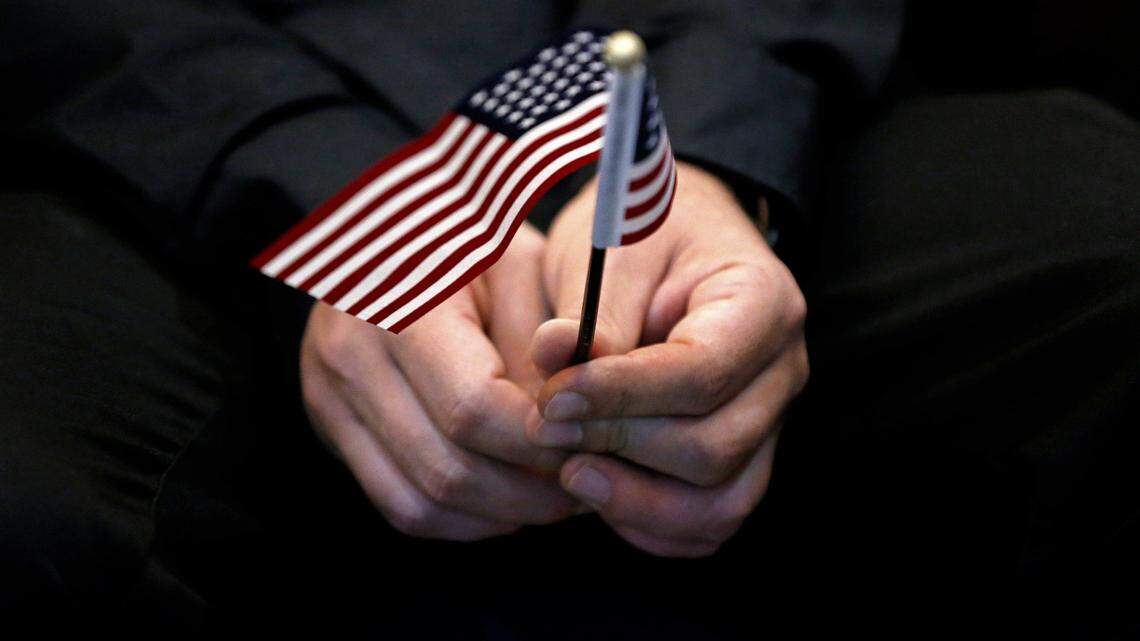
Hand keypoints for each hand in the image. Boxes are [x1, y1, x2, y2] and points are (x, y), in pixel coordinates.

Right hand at [301, 223, 578, 540]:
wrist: (385, 227)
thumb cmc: (468, 236)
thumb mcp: (520, 263)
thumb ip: (552, 339)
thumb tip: (580, 417)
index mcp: (399, 304)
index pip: (472, 409)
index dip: (542, 442)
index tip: (595, 443)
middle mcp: (350, 355)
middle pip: (448, 468)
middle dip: (530, 491)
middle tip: (588, 477)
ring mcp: (329, 396)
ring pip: (422, 503)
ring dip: (501, 514)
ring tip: (557, 493)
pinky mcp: (331, 424)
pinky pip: (398, 505)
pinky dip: (463, 519)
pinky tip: (509, 497)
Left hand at [529, 163, 808, 556]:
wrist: (678, 237)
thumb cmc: (647, 233)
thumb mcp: (616, 247)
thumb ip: (592, 312)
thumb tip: (553, 359)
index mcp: (762, 303)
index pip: (701, 374)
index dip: (621, 396)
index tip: (552, 396)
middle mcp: (780, 371)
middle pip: (713, 449)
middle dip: (620, 446)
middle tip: (546, 427)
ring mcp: (769, 421)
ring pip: (720, 502)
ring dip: (635, 500)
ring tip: (570, 470)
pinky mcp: (743, 457)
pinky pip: (712, 521)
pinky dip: (655, 525)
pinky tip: (600, 495)